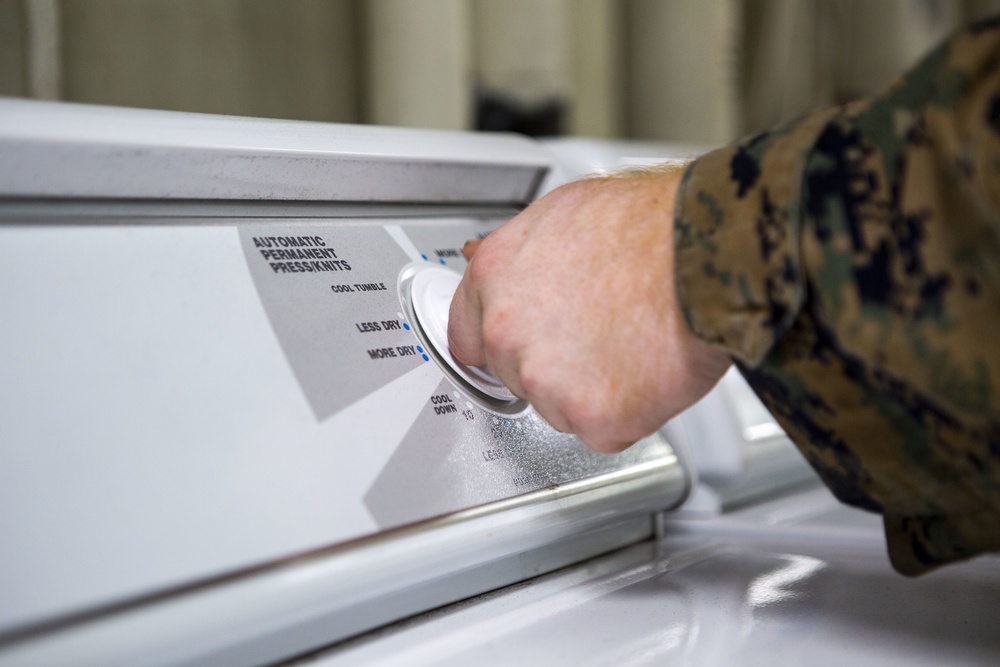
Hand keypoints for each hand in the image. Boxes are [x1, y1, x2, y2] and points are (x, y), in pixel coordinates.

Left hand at [448, 167, 730, 452]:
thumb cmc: (651, 224)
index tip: (519, 348)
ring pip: (558, 406)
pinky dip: (628, 412)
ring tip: (631, 342)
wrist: (706, 249)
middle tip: (599, 336)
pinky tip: (647, 369)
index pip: (466, 335)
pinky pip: (603, 431)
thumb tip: (511, 270)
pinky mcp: (592, 417)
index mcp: (493, 277)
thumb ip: (523, 257)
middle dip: (553, 365)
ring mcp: (545, 379)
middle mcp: (506, 332)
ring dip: (590, 390)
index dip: (502, 342)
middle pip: (516, 375)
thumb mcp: (565, 212)